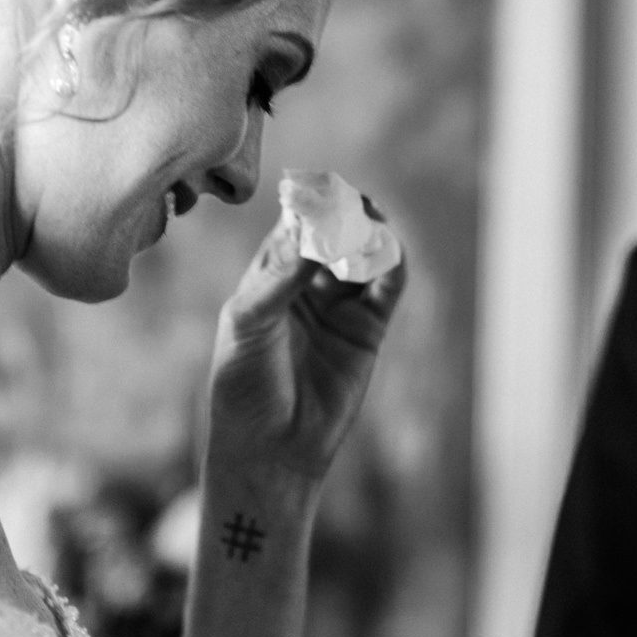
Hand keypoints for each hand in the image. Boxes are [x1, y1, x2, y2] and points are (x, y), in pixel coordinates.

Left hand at [207, 209, 406, 482]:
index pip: (291, 231)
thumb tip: (313, 243)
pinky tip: (391, 255)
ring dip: (371, 237)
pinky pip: (386, 292)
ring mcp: (339, 309)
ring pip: (362, 260)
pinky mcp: (367, 333)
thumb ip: (278, 282)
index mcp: (268, 280)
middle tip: (355, 200)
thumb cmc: (244, 386)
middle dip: (345, 217)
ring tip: (375, 221)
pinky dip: (392, 269)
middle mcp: (306, 289)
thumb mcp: (247, 324)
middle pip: (333, 239)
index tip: (319, 189)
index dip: (307, 209)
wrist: (271, 447)